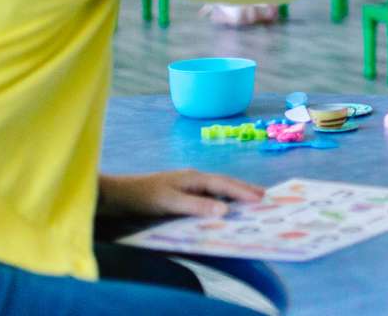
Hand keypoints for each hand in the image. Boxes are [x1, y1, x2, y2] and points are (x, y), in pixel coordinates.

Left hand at [97, 169, 264, 217]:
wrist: (121, 194)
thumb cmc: (145, 196)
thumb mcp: (170, 203)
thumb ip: (197, 206)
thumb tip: (225, 211)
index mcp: (194, 177)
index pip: (224, 184)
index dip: (243, 191)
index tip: (262, 198)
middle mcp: (194, 177)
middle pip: (224, 183)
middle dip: (244, 189)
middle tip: (266, 197)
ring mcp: (188, 183)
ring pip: (218, 187)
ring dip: (234, 193)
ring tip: (251, 199)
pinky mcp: (182, 191)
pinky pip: (209, 194)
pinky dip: (222, 198)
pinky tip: (225, 205)